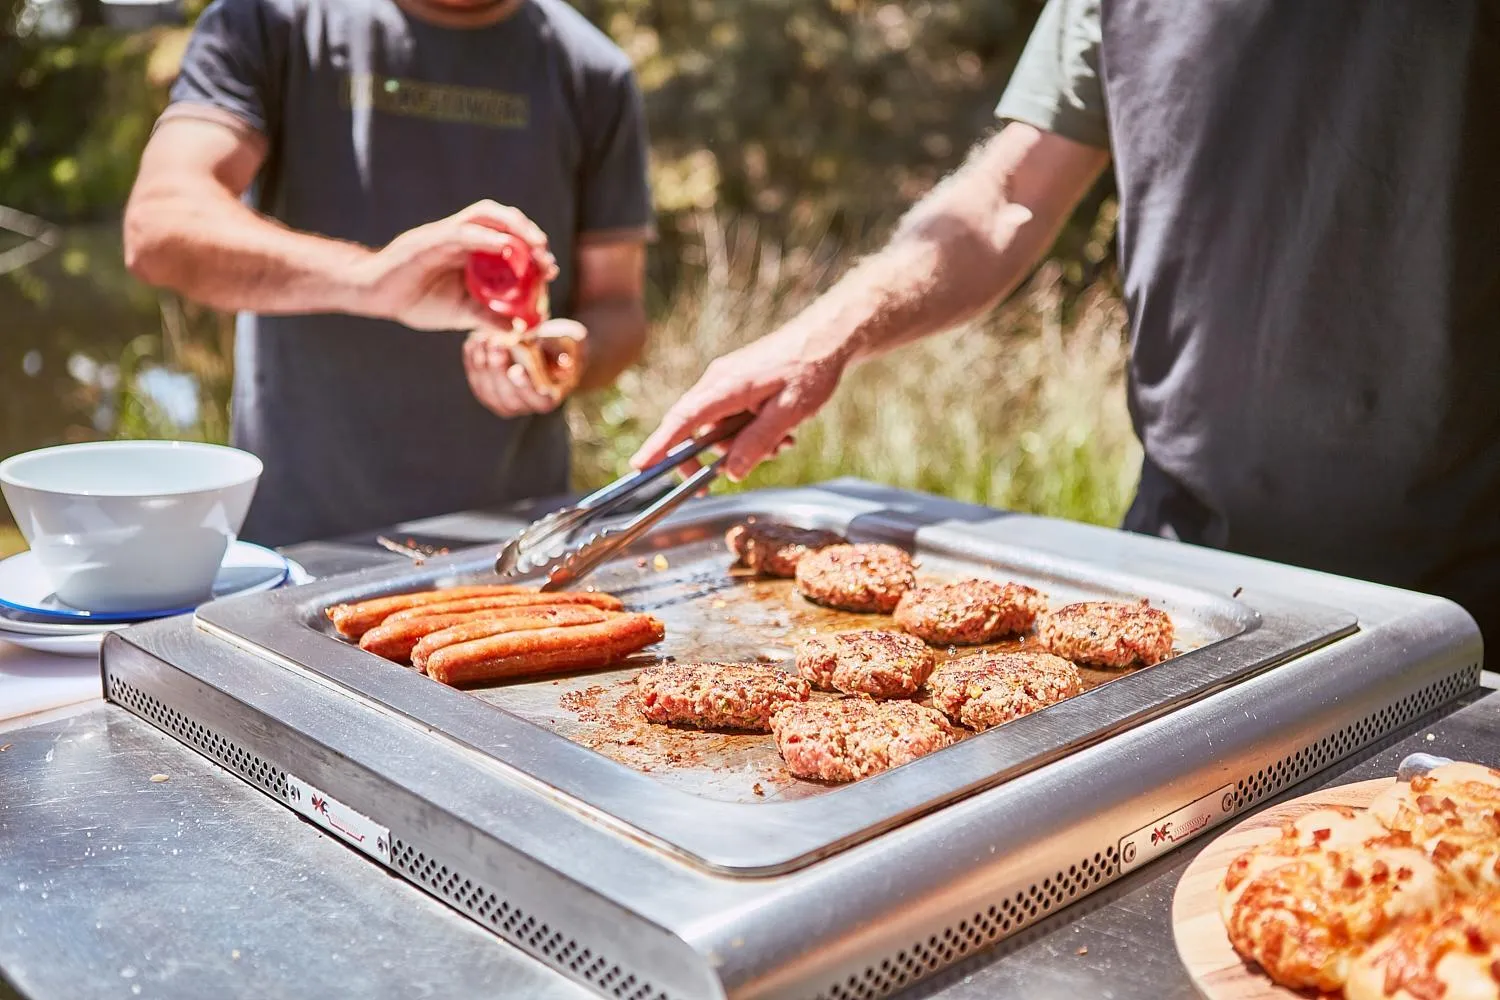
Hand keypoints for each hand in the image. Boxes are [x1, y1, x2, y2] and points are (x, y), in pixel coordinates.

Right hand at [353, 200, 559, 331]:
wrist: (374, 295)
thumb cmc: (414, 300)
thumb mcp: (460, 313)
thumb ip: (488, 316)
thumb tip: (519, 329)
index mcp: (469, 249)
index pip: (506, 237)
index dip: (530, 249)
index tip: (549, 269)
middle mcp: (460, 235)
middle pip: (500, 219)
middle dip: (528, 233)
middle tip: (546, 256)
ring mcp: (445, 234)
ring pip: (485, 215)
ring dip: (514, 227)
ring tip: (535, 245)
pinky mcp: (430, 240)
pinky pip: (462, 232)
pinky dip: (487, 238)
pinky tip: (507, 249)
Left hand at [464, 318, 586, 417]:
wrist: (548, 345)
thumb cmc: (564, 344)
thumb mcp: (570, 343)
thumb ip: (563, 351)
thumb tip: (565, 362)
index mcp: (550, 398)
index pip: (539, 401)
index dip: (526, 388)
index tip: (517, 369)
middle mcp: (526, 406)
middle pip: (508, 398)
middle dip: (499, 371)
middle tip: (496, 344)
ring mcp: (503, 401)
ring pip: (487, 391)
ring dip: (482, 365)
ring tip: (483, 339)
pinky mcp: (487, 390)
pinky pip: (475, 380)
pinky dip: (472, 360)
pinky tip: (474, 341)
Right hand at [630, 323, 852, 480]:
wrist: (827, 336)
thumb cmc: (810, 368)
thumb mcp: (790, 412)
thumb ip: (758, 442)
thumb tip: (732, 472)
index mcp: (726, 387)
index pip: (683, 421)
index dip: (660, 446)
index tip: (640, 466)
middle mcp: (717, 382)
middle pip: (695, 429)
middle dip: (715, 456)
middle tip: (730, 475)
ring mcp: (725, 382)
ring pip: (718, 427)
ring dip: (743, 444)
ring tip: (781, 443)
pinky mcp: (737, 384)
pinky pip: (731, 417)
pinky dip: (750, 431)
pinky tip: (781, 432)